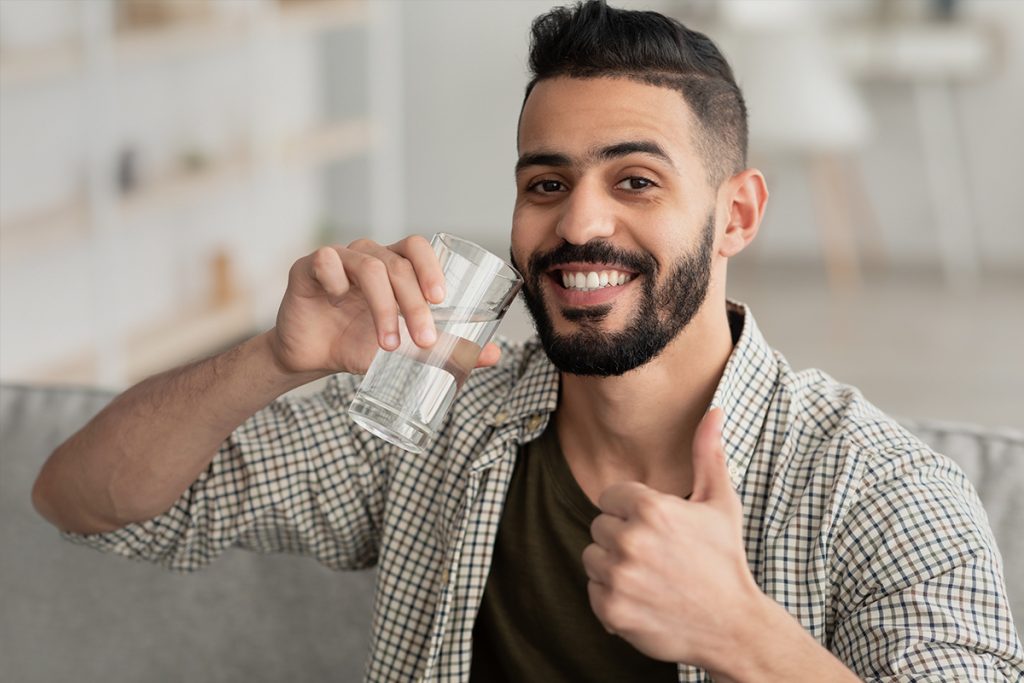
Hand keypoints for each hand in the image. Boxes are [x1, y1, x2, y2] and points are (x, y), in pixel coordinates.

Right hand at [269, 236, 500, 375]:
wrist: (312, 357)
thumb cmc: (360, 344)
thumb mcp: (406, 350)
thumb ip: (447, 349)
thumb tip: (495, 354)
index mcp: (393, 266)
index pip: (417, 248)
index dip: (431, 267)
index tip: (441, 300)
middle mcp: (368, 256)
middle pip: (398, 264)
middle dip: (415, 304)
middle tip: (424, 339)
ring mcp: (338, 259)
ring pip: (369, 267)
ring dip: (384, 307)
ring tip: (389, 344)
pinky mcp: (307, 268)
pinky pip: (325, 260)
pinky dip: (336, 279)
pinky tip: (339, 300)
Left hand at [581, 408, 759, 669]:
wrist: (732, 626)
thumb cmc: (725, 560)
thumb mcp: (720, 504)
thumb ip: (708, 455)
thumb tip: (713, 411)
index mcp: (651, 508)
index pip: (611, 497)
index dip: (632, 511)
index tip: (657, 529)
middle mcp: (631, 540)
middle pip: (600, 526)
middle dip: (623, 538)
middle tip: (657, 556)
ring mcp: (620, 576)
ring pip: (592, 558)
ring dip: (614, 567)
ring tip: (649, 577)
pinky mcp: (612, 609)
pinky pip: (592, 591)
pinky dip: (612, 597)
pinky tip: (643, 599)